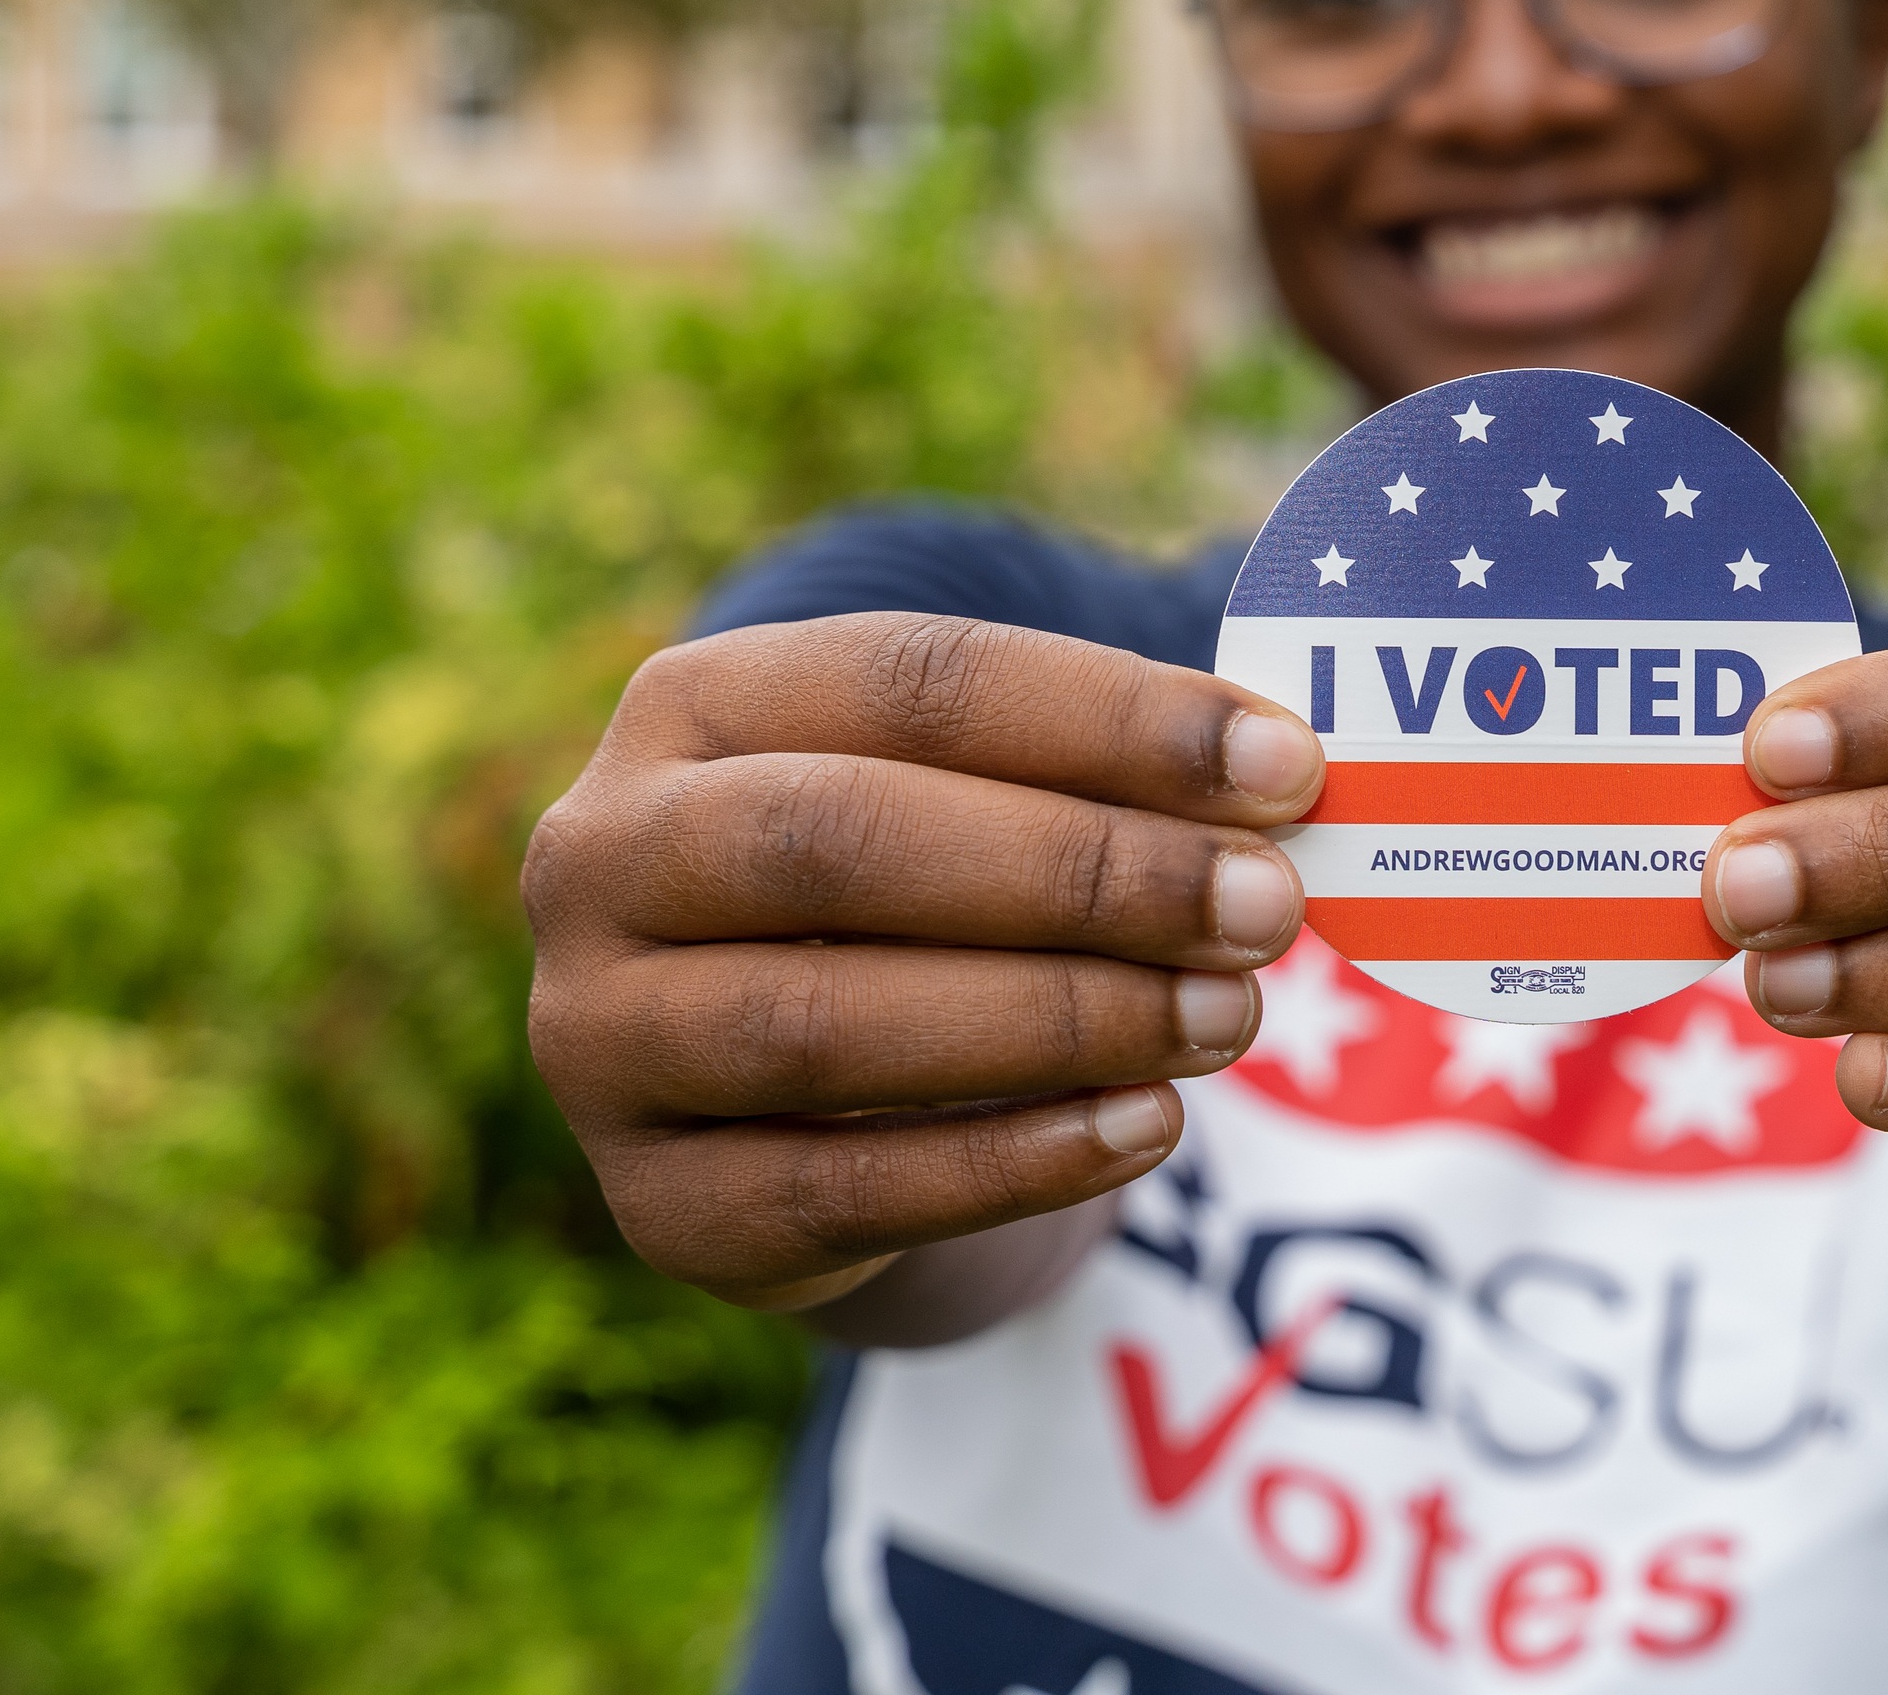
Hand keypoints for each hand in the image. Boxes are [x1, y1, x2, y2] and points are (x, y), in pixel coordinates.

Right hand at [522, 613, 1317, 1309]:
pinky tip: (1147, 1126)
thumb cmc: (915, 898)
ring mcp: (602, 1039)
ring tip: (1227, 1016)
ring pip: (825, 1021)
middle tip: (1266, 904)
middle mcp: (604, 856)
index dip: (1110, 718)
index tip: (1284, 767)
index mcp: (693, 704)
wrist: (782, 1101)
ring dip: (1058, 1018)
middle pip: (846, 840)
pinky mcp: (660, 1206)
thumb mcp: (977, 802)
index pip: (912, 681)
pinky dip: (1013, 1159)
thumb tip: (1285, 781)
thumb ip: (1099, 779)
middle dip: (1083, 873)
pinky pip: (841, 1186)